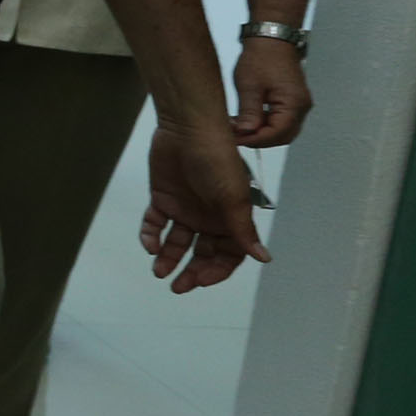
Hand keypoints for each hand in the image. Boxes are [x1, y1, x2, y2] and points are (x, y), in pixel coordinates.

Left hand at [137, 119, 269, 292]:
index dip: (218, 270)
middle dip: (192, 271)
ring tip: (159, 271)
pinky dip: (152, 236)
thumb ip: (243, 231)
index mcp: (231, 218)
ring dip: (169, 258)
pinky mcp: (163, 199)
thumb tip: (264, 259)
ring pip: (178, 242)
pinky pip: (156, 224)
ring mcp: (185, 208)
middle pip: (203, 252)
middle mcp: (209, 217)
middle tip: (178, 286)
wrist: (187, 129)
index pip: (229, 254)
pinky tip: (151, 245)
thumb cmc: (216, 160)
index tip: (202, 281)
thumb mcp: (232, 198)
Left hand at [231, 37, 313, 147]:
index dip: (255, 140)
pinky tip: (247, 120)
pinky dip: (265, 124)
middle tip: (235, 136)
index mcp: (294, 104)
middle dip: (258, 139)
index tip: (235, 140)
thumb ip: (249, 111)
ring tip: (238, 128)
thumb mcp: (249, 86)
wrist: (271, 38)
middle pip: (282, 136)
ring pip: (282, 130)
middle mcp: (301, 107)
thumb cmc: (261, 57)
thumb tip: (246, 133)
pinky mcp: (292, 101)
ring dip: (261, 133)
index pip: (277, 134)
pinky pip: (281, 120)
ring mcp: (298, 104)